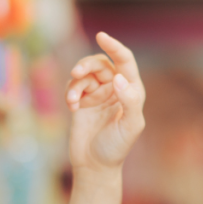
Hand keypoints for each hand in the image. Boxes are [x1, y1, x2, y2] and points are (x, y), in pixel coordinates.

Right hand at [65, 32, 145, 173]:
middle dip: (87, 65)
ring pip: (85, 74)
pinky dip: (71, 93)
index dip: (115, 47)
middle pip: (101, 63)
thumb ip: (130, 101)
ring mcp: (98, 95)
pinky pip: (74, 87)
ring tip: (72, 98)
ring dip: (77, 81)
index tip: (101, 36)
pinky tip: (72, 108)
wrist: (95, 166)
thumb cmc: (116, 148)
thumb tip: (120, 78)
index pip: (125, 62)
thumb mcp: (130, 127)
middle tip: (76, 74)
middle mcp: (116, 89)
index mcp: (132, 91)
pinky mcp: (82, 102)